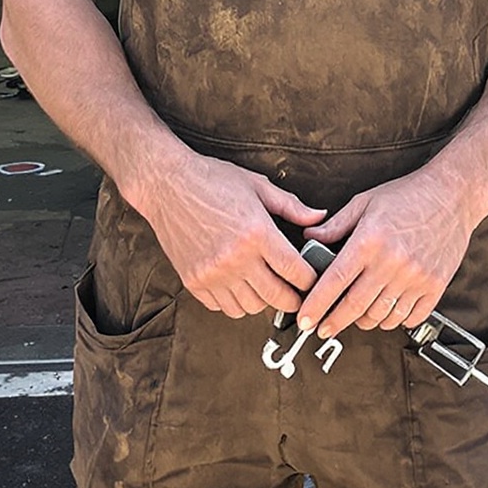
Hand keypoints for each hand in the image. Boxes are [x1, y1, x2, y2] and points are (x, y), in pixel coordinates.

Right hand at [134, 148, 325, 319]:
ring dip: (263, 301)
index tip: (313, 280)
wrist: (167, 185)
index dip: (310, 281)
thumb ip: (291, 206)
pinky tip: (239, 284)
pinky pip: (224, 307)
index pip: (295, 272)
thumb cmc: (213, 180)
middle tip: (296, 293)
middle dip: (293, 299)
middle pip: (277, 298)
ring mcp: (213, 274)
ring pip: (251, 308)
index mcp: (257, 233)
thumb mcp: (257, 185)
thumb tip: (320, 217)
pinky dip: (236, 301)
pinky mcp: (195, 283)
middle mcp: (236, 258)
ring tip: (265, 285)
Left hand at [298, 165, 476, 337]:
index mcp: (369, 240)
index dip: (316, 305)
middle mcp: (391, 262)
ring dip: (365, 322)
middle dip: (334, 322)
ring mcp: (415, 278)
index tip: (305, 319)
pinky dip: (395, 320)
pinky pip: (410, 318)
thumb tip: (310, 239)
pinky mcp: (434, 287)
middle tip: (323, 329)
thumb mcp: (365, 202)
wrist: (452, 194)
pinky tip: (388, 311)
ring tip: (357, 315)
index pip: (335, 281)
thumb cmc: (408, 195)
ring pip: (381, 317)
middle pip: (355, 306)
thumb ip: (336, 225)